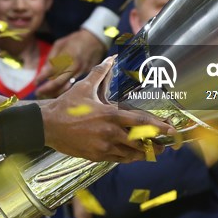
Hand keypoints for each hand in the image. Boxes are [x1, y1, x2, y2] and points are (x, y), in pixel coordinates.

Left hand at [35, 29, 106, 98]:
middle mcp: (74, 65)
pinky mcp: (85, 75)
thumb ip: (52, 57)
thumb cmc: (75, 40)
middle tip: (38, 93)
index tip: (35, 82)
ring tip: (46, 95)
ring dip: (55, 92)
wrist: (96, 40)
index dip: (42, 77)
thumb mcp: (60, 43)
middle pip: (58, 82)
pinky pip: (72, 85)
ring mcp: (81, 72)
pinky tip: (57, 91)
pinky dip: (63, 89)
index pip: (52, 70)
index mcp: (67, 55)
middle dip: (46, 89)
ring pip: (66, 87)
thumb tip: (44, 71)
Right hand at [40, 57, 172, 162]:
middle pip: (140, 142)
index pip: (140, 122)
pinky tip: (131, 154)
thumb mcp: (84, 87)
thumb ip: (100, 72)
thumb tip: (111, 58)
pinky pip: (117, 159)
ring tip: (151, 151)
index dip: (158, 126)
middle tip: (164, 146)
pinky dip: (127, 157)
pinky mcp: (96, 156)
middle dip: (155, 145)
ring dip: (142, 153)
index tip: (170, 129)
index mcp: (110, 114)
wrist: (47, 126)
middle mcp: (109, 132)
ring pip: (130, 154)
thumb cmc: (66, 106)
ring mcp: (103, 146)